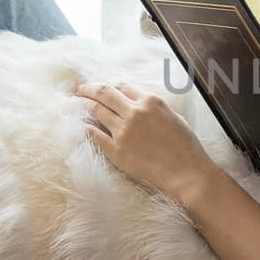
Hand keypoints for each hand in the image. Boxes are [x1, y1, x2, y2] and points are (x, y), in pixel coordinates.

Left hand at [74, 82, 217, 201]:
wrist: (186, 173)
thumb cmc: (186, 148)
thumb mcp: (174, 117)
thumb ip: (154, 108)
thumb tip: (139, 105)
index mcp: (151, 101)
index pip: (122, 86)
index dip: (108, 86)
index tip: (100, 88)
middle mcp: (136, 112)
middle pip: (105, 93)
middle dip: (88, 89)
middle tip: (77, 89)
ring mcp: (124, 131)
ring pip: (95, 110)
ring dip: (81, 104)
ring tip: (72, 102)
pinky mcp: (116, 150)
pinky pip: (93, 134)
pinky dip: (82, 126)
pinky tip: (75, 124)